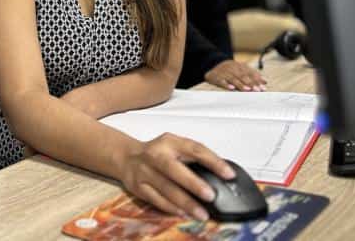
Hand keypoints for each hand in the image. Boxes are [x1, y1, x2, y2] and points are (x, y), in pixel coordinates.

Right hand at [120, 134, 235, 220]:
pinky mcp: (137, 186)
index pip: (193, 149)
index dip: (212, 161)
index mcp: (169, 141)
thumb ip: (193, 157)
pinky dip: (171, 208)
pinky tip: (183, 213)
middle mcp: (155, 154)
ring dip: (185, 202)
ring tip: (201, 213)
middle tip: (210, 195)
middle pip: (173, 168)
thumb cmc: (158, 153)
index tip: (228, 174)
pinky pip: (156, 199)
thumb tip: (219, 176)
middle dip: (193, 183)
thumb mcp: (174, 147)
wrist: (126, 157)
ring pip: (165, 188)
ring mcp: (144, 171)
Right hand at [205, 59, 266, 90]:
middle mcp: (232, 68)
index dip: (257, 80)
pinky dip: (226, 84)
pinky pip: (221, 81)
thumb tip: (265, 81)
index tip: (263, 88)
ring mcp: (224, 72)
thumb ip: (253, 75)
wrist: (213, 64)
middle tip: (257, 90)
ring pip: (233, 78)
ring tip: (247, 90)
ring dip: (240, 84)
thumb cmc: (231, 70)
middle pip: (242, 76)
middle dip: (250, 83)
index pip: (250, 73)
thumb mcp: (241, 69)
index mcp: (240, 66)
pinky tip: (231, 88)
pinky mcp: (216, 77)